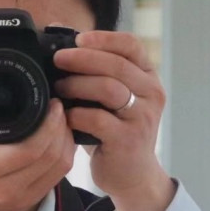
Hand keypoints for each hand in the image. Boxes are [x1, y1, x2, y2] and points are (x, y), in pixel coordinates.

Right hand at [0, 83, 75, 210]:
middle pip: (50, 157)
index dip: (48, 125)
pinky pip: (55, 179)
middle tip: (58, 108)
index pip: (29, 149)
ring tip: (60, 122)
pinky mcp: (27, 204)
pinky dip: (62, 158)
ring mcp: (20, 200)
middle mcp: (6, 189)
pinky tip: (58, 141)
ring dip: (65, 143)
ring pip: (58, 168)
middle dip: (60, 129)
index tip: (51, 104)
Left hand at [53, 31, 174, 210]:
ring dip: (78, 84)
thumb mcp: (109, 98)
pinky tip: (65, 115)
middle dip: (83, 58)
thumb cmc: (114, 130)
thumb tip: (58, 35)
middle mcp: (151, 93)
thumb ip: (94, 71)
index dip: (104, 38)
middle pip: (117, 64)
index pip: (131, 45)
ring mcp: (142, 117)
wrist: (132, 174)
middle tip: (58, 60)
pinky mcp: (128, 139)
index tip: (78, 38)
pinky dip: (77, 113)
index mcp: (147, 76)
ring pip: (109, 89)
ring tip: (59, 87)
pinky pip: (99, 119)